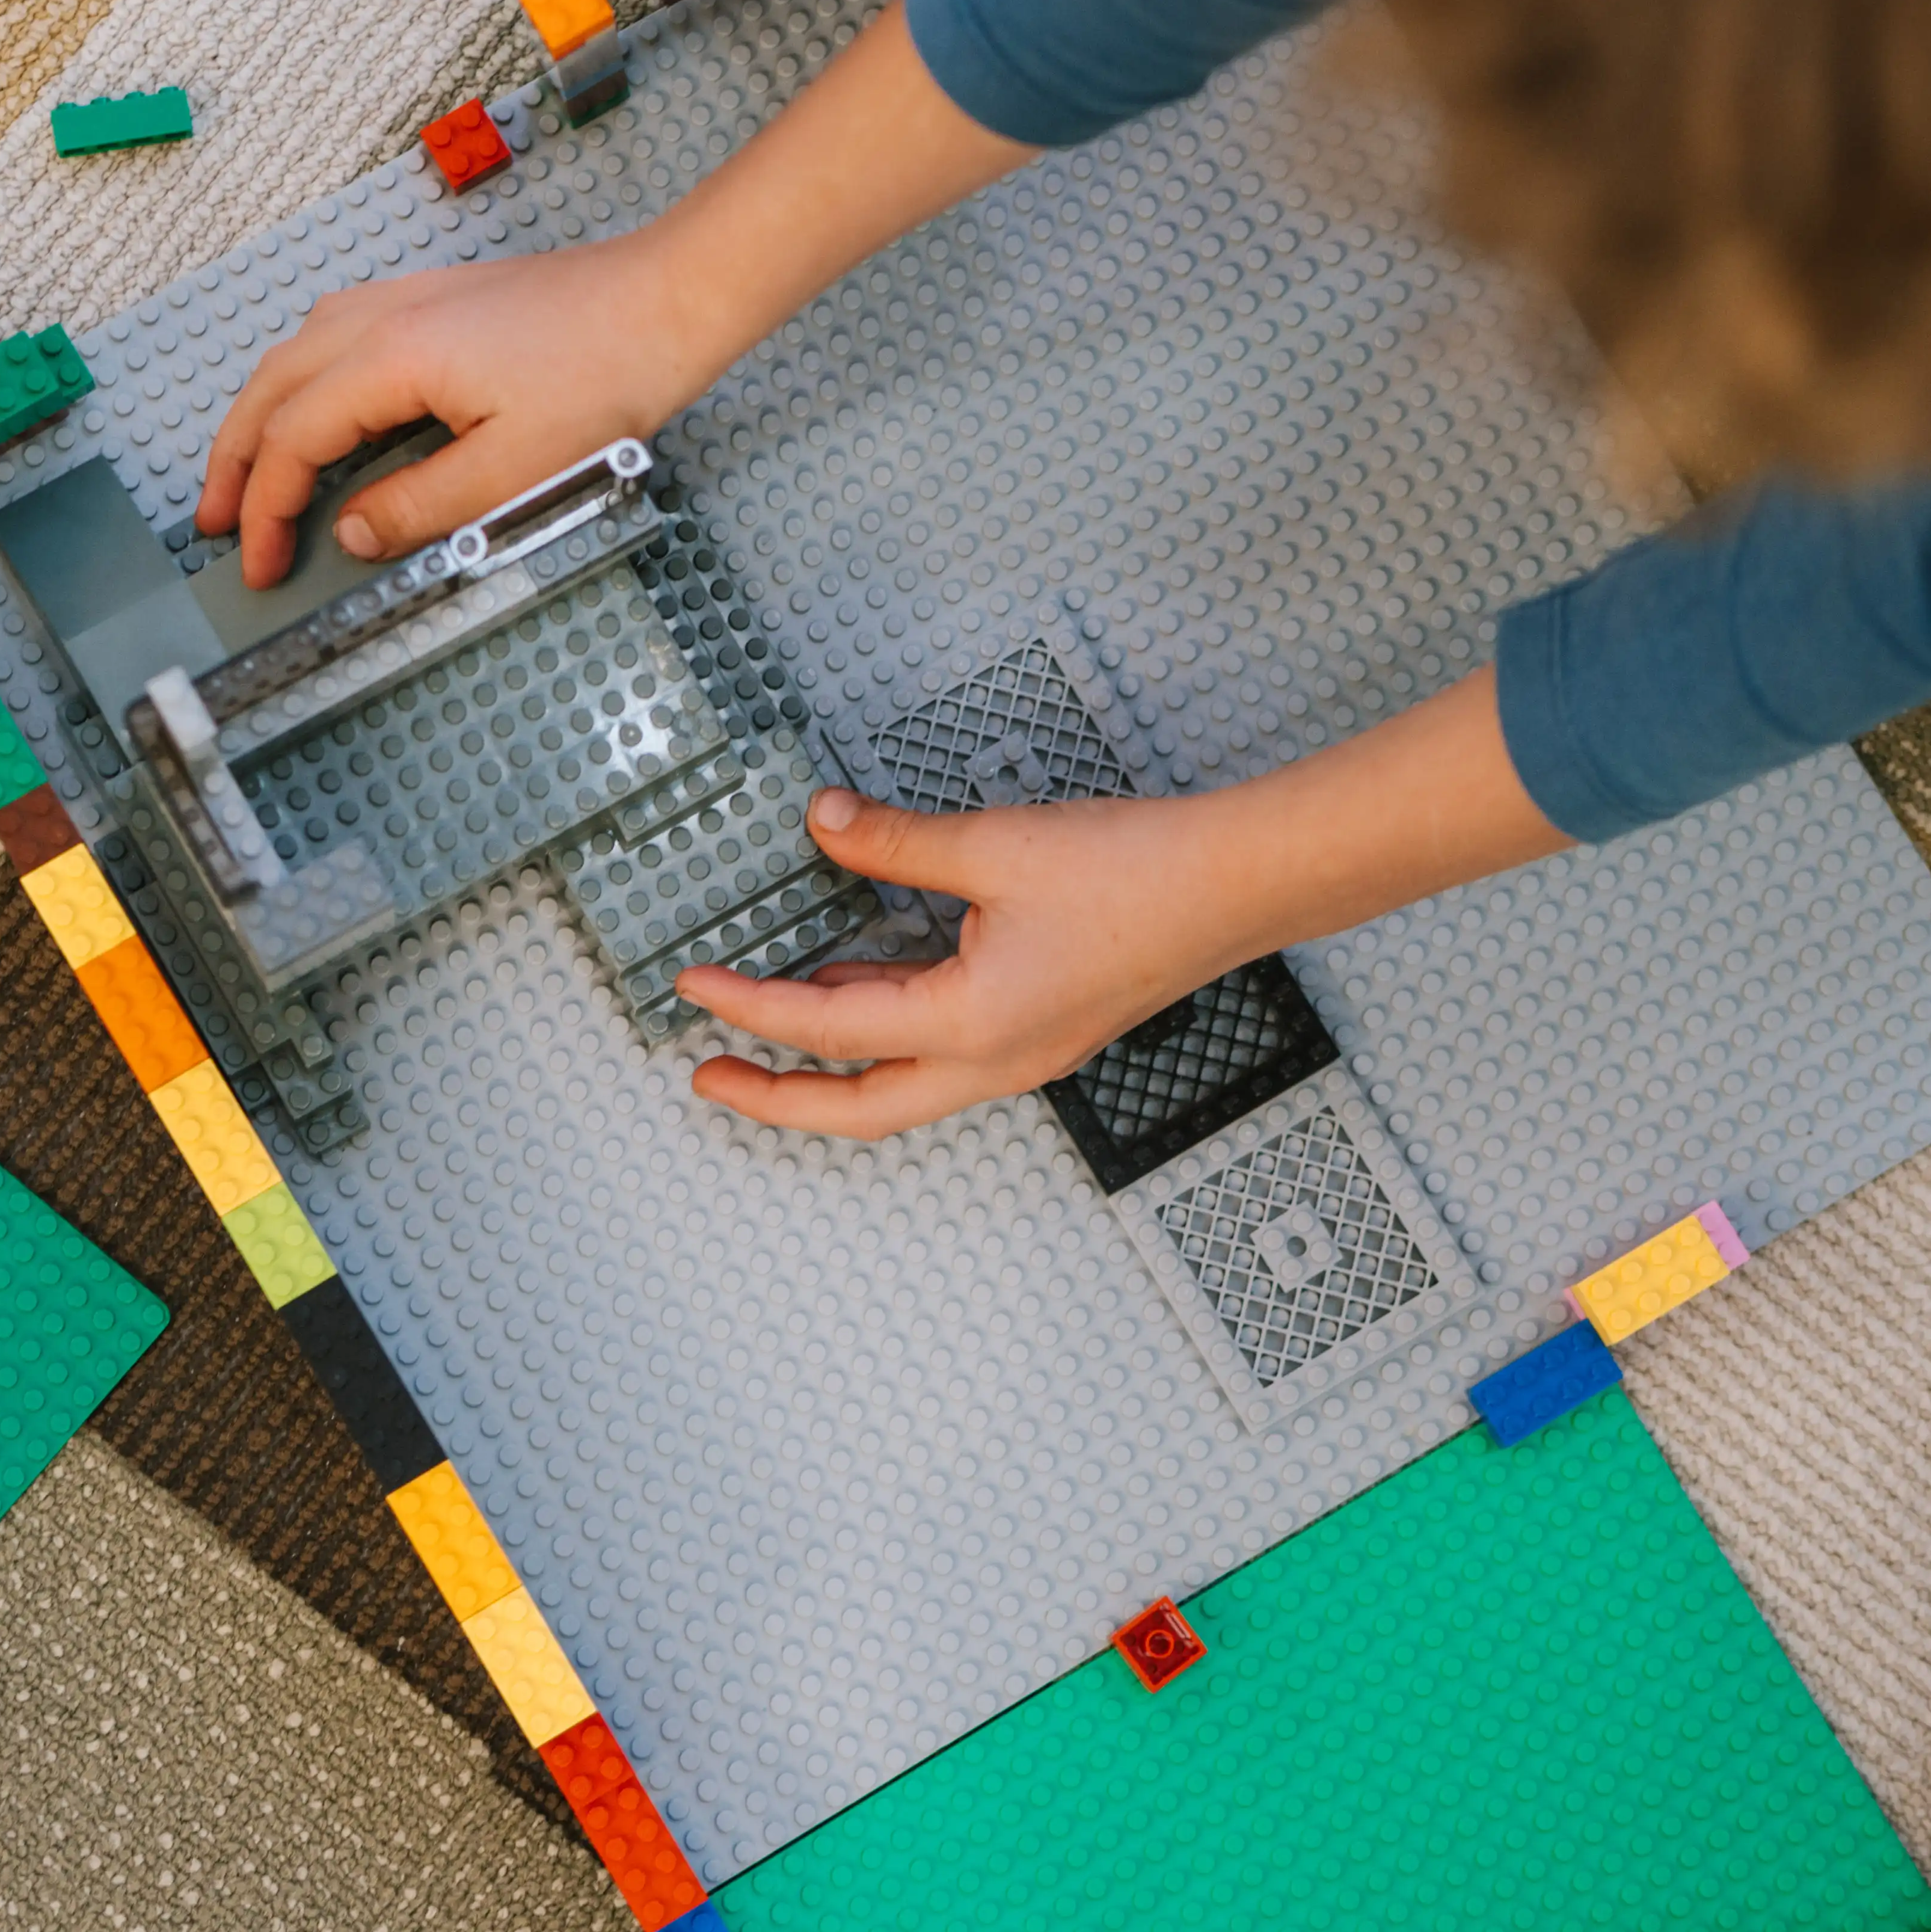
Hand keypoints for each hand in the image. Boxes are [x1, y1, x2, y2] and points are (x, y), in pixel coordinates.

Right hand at [200, 3, 1043, 586]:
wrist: (667, 299)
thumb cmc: (609, 375)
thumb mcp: (516, 468)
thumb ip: (423, 507)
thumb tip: (352, 533)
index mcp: (392, 357)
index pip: (294, 441)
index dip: (268, 511)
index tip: (262, 568)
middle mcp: (382, 316)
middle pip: (271, 388)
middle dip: (235, 461)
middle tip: (216, 525)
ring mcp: (406, 298)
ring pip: (294, 354)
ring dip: (261, 416)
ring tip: (247, 475)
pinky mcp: (435, 299)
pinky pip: (334, 336)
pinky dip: (301, 382)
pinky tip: (314, 409)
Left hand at [680, 789, 1265, 1136]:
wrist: (1237, 883)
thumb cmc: (1137, 872)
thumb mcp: (995, 844)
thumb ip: (895, 841)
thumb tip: (822, 822)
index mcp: (974, 1026)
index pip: (830, 1029)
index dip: (750, 1006)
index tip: (693, 986)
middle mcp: (996, 1061)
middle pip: (860, 1109)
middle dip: (777, 1096)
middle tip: (708, 1074)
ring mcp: (1024, 1053)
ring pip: (903, 1086)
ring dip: (833, 1068)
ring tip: (771, 1033)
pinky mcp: (1043, 1029)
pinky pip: (942, 1053)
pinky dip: (886, 1035)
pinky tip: (860, 990)